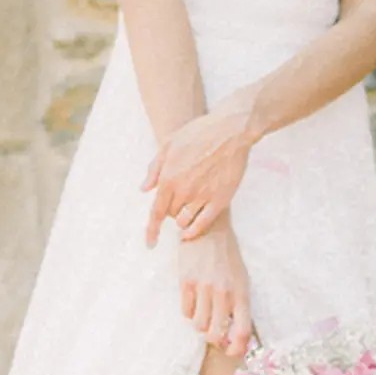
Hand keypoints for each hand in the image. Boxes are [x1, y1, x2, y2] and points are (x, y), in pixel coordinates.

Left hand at [142, 105, 256, 247]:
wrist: (230, 131)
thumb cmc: (198, 133)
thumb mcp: (168, 144)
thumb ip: (154, 168)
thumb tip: (144, 189)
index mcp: (168, 178)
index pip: (156, 211)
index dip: (152, 230)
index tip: (150, 243)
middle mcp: (183, 190)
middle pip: (170, 215)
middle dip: (171, 211)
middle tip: (178, 199)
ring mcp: (202, 197)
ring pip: (184, 222)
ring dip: (182, 220)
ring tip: (187, 209)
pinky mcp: (220, 200)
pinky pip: (203, 224)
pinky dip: (194, 231)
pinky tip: (190, 233)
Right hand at [178, 208, 252, 356]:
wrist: (208, 229)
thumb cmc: (227, 257)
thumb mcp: (241, 279)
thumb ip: (239, 305)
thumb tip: (236, 334)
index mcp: (241, 292)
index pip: (242, 331)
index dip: (236, 348)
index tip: (232, 352)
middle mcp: (223, 293)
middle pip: (215, 334)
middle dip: (215, 339)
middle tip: (215, 334)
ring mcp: (203, 288)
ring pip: (199, 325)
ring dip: (201, 325)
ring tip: (204, 315)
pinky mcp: (186, 283)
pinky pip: (185, 312)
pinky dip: (189, 313)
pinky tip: (194, 303)